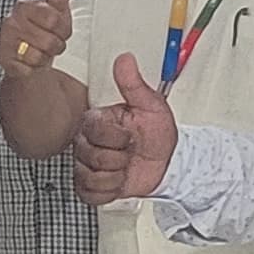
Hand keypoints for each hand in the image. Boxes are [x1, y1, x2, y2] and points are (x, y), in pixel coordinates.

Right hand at [3, 0, 76, 77]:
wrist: (28, 56)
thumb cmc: (44, 31)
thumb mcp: (56, 9)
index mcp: (25, 5)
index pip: (53, 19)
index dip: (63, 29)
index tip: (59, 29)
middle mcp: (11, 21)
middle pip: (48, 40)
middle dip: (55, 45)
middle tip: (50, 42)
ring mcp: (6, 40)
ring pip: (39, 55)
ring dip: (45, 57)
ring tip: (41, 51)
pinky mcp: (3, 59)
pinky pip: (29, 68)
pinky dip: (33, 68)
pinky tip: (30, 61)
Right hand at [68, 52, 179, 203]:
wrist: (167, 164)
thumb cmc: (157, 135)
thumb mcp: (151, 106)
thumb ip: (134, 84)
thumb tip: (125, 59)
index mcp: (97, 121)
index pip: (94, 130)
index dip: (116, 137)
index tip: (131, 135)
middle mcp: (86, 142)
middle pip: (90, 156)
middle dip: (118, 158)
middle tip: (130, 152)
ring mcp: (86, 165)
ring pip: (90, 176)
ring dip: (116, 175)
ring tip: (126, 166)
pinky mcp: (90, 186)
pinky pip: (90, 194)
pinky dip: (109, 190)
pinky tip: (119, 180)